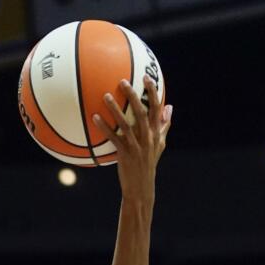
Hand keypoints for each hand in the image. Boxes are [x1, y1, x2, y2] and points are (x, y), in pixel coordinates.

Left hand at [92, 75, 172, 198]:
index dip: (153, 92)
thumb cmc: (148, 164)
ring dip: (115, 109)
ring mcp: (136, 145)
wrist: (141, 187)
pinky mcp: (125, 154)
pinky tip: (94, 117)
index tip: (147, 77)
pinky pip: (113, 138)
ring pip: (125, 123)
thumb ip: (164, 125)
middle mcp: (148, 137)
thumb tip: (170, 107)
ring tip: (105, 96)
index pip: (157, 108)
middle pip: (141, 112)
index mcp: (156, 132)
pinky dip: (104, 127)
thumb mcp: (160, 144)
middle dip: (133, 95)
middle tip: (122, 81)